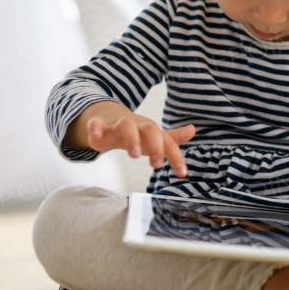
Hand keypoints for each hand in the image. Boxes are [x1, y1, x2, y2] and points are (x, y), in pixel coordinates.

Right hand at [67, 101, 194, 176]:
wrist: (109, 116)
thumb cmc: (136, 132)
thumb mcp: (154, 136)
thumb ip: (172, 138)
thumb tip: (193, 130)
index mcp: (151, 131)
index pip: (167, 142)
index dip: (176, 156)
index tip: (182, 173)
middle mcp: (137, 126)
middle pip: (150, 129)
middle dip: (155, 146)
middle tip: (157, 165)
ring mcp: (118, 125)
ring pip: (126, 125)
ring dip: (132, 138)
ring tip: (134, 155)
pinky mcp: (99, 126)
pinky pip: (96, 123)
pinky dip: (95, 127)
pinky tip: (95, 136)